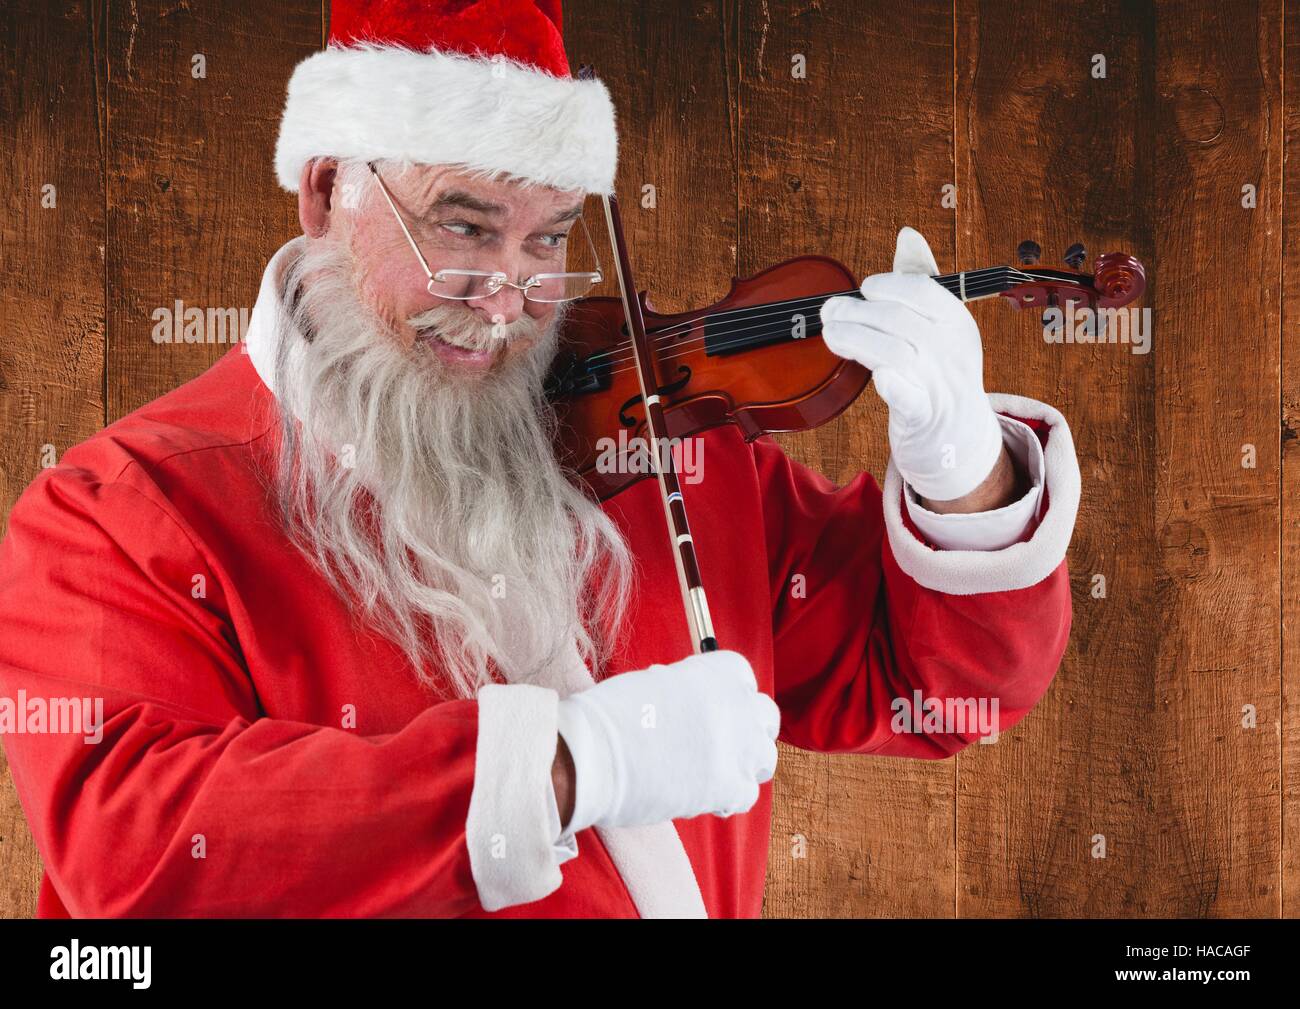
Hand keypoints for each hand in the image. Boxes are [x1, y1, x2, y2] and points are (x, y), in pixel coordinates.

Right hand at [555, 650, 779, 832]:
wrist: (593, 754)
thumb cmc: (610, 716)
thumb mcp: (655, 683)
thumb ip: (687, 693)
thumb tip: (694, 709)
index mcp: (715, 670)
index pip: (743, 678)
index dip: (729, 697)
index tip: (714, 711)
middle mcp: (736, 703)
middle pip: (765, 717)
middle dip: (747, 731)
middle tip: (720, 745)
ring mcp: (739, 746)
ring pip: (765, 758)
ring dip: (743, 766)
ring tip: (709, 774)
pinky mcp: (732, 786)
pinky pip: (747, 794)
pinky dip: (727, 799)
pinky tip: (699, 796)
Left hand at [820, 227, 1003, 501]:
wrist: (960, 437)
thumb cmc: (939, 372)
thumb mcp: (940, 325)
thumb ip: (921, 281)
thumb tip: (907, 234)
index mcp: (957, 322)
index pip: (921, 291)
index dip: (886, 285)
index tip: (861, 289)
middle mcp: (953, 350)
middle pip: (899, 320)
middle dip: (856, 312)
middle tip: (827, 311)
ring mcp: (940, 384)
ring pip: (894, 353)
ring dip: (855, 339)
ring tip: (829, 334)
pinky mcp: (924, 416)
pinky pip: (908, 397)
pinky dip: (892, 384)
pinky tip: (876, 375)